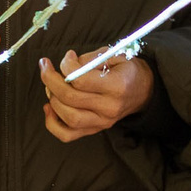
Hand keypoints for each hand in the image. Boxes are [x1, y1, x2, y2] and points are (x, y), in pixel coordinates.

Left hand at [38, 48, 155, 141]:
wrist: (143, 91)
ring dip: (51, 98)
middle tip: (46, 67)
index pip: (81, 81)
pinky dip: (51, 123)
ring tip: (50, 85)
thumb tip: (67, 63)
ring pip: (67, 117)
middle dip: (50, 80)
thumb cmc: (126, 70)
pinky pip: (67, 134)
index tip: (67, 56)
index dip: (66, 66)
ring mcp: (102, 122)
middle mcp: (109, 108)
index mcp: (117, 86)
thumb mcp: (114, 55)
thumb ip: (89, 59)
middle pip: (70, 98)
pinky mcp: (94, 129)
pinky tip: (48, 107)